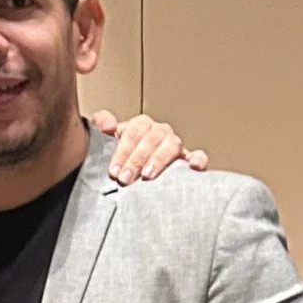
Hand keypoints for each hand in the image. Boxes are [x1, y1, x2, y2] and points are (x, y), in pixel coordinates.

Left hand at [94, 110, 208, 185]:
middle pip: (151, 139)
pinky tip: (192, 167)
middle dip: (136, 160)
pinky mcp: (189, 160)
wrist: (138, 171)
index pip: (133, 132)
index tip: (114, 170)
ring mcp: (175, 145)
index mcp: (142, 125)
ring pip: (172, 146)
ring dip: (159, 160)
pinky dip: (197, 159)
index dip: (122, 151)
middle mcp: (160, 132)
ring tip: (147, 176)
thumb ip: (104, 124)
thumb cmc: (125, 155)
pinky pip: (198, 156)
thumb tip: (106, 124)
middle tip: (125, 179)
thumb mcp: (109, 140)